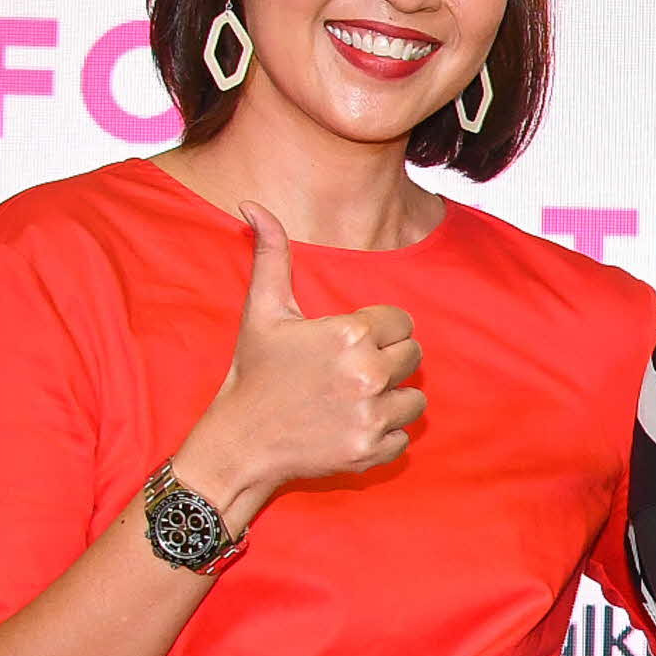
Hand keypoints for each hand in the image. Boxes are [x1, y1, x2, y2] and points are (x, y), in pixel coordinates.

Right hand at [188, 205, 424, 512]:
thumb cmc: (254, 373)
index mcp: (349, 334)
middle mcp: (366, 374)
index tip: (352, 342)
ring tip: (354, 399)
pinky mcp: (371, 451)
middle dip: (388, 360)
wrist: (240, 442)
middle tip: (351, 371)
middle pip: (413, 357)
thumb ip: (272, 256)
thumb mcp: (262, 312)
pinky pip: (404, 437)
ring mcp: (371, 416)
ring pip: (415, 399)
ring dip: (392, 399)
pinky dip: (384, 434)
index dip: (379, 330)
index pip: (402, 323)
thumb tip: (252, 204)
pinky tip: (351, 426)